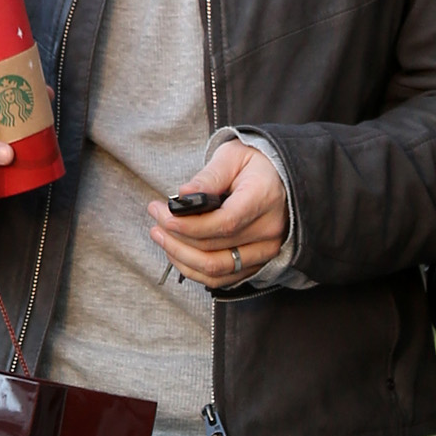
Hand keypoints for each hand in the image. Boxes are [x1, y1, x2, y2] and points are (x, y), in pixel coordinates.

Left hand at [148, 139, 288, 288]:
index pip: (225, 222)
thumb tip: (182, 195)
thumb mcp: (232, 157)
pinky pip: (220, 278)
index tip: (164, 216)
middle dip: (177, 238)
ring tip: (161, 236)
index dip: (190, 225)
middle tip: (156, 219)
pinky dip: (193, 269)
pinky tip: (177, 252)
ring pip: (215, 269)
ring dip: (181, 257)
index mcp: (265, 198)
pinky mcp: (257, 264)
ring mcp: (265, 251)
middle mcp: (269, 230)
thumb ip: (208, 177)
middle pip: (215, 249)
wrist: (280, 179)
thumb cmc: (255, 164)